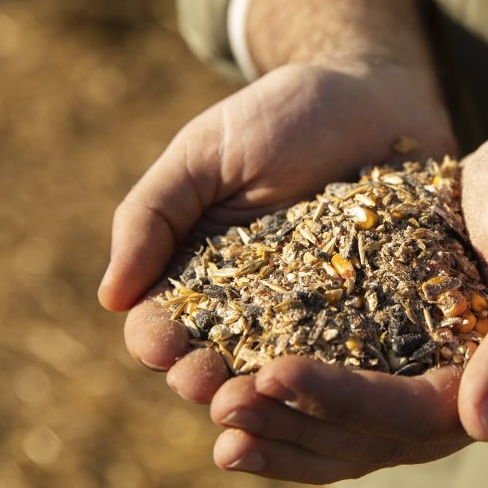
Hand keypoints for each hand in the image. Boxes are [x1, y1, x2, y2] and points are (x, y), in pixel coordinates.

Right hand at [97, 59, 455, 402]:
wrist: (375, 95)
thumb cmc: (280, 116)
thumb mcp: (206, 152)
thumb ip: (153, 215)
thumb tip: (109, 298)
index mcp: (200, 274)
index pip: (162, 324)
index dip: (156, 341)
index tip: (160, 347)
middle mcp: (254, 307)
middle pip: (218, 361)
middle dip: (206, 377)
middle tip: (208, 381)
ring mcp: (318, 316)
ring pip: (283, 372)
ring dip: (267, 391)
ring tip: (262, 391)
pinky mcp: (378, 313)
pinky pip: (359, 355)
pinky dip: (341, 374)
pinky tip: (334, 384)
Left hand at [206, 125, 487, 482]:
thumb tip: (480, 424)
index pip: (417, 414)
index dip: (343, 401)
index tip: (271, 373)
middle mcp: (473, 400)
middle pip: (375, 438)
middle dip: (296, 423)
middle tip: (222, 403)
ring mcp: (437, 383)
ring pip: (353, 433)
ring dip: (285, 430)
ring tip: (216, 415)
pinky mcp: (407, 357)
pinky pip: (347, 397)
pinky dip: (296, 404)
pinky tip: (242, 392)